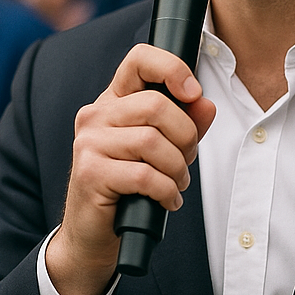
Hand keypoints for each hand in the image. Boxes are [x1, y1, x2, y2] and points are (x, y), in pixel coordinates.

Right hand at [47, 43, 215, 294]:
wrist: (93, 234)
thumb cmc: (130, 188)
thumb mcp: (164, 150)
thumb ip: (186, 123)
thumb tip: (205, 103)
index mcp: (114, 101)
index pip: (139, 60)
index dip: (172, 68)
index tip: (193, 92)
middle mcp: (96, 115)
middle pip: (156, 106)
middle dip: (185, 138)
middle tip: (184, 162)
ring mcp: (89, 143)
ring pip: (152, 141)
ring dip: (176, 169)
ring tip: (174, 183)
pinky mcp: (90, 173)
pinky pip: (144, 175)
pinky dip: (165, 191)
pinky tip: (165, 200)